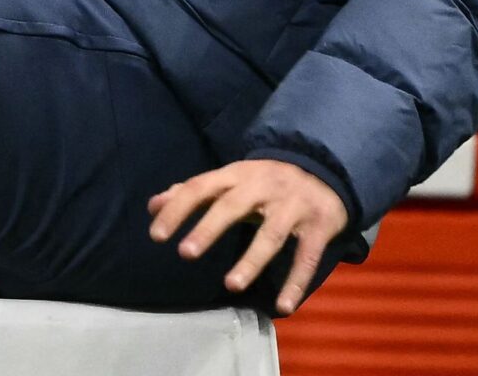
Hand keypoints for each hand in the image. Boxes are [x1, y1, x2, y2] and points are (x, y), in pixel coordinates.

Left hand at [149, 159, 347, 315]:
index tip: (156, 236)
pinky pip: (307, 256)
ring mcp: (293, 206)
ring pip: (272, 234)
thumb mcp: (231, 180)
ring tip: (230, 286)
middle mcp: (264, 186)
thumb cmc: (266, 182)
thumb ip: (194, 193)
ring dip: (251, 260)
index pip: (201, 187)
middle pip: (233, 205)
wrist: (325, 170)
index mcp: (237, 174)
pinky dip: (296, 282)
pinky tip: (283, 307)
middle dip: (208, 228)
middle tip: (185, 253)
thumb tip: (153, 206)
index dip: (177, 209)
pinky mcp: (319, 226)